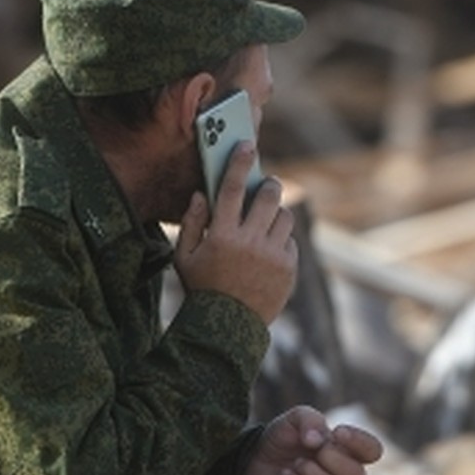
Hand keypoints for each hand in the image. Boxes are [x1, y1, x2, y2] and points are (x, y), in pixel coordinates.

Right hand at [174, 143, 297, 325]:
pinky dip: (281, 239)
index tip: (246, 145)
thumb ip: (191, 222)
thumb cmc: (201, 288)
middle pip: (268, 196)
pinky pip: (290, 240)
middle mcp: (250, 242)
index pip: (232, 188)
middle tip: (265, 185)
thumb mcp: (184, 257)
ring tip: (265, 221)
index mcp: (222, 236)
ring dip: (275, 213)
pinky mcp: (289, 268)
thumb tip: (201, 193)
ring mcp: (273, 256)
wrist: (227, 328)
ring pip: (284, 216)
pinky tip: (268, 250)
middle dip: (268, 185)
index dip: (239, 163)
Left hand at [242, 405, 383, 474]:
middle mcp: (341, 474)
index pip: (373, 451)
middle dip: (334, 459)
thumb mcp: (294, 418)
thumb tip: (319, 440)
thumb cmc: (283, 438)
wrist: (255, 459)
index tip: (337, 432)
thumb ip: (310, 419)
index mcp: (345, 450)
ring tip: (297, 463)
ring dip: (313, 473)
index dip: (361, 443)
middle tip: (314, 450)